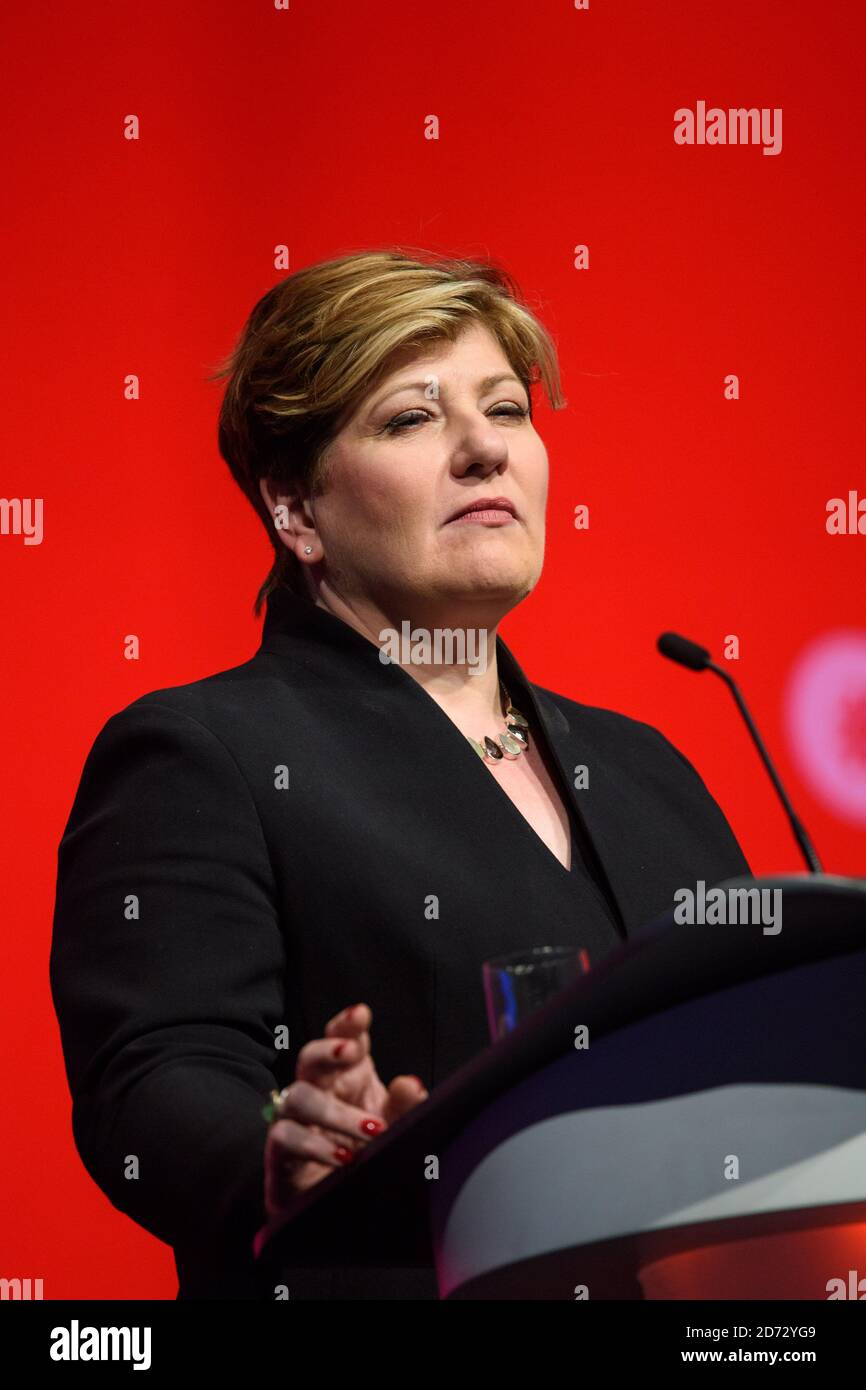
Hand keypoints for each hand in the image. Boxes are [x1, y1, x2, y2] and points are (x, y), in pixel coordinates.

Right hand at [263, 1002, 427, 1220]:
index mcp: (347, 1076)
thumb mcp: (395, 1127)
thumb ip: (406, 1106)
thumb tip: (411, 1083)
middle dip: (328, 1048)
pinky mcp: (281, 1153)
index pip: (342, 1039)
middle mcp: (319, 1090)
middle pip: (309, 1056)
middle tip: (353, 1051)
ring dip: (335, 1111)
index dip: (347, 1024)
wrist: (339, 1207)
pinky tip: (342, 1155)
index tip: (361, 1014)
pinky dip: (313, 1144)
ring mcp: (296, 1119)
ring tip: (373, 1130)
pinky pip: (285, 1136)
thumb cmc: (366, 1154)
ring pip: (298, 1096)